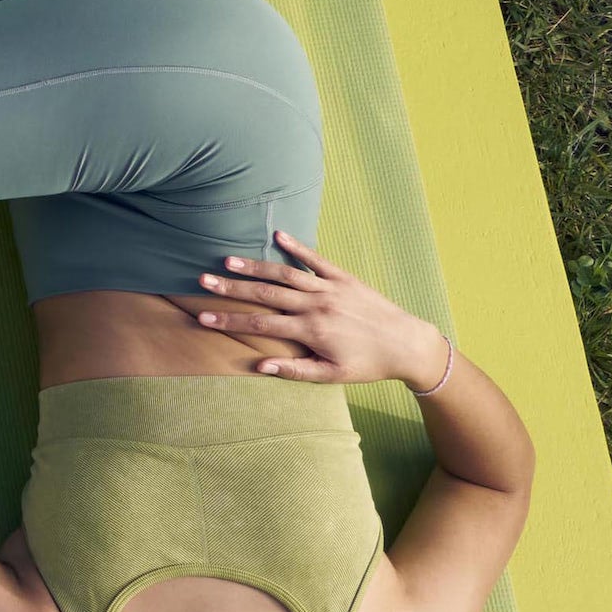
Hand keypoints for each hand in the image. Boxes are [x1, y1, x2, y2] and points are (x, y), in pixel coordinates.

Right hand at [195, 231, 454, 388]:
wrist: (408, 345)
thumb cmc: (369, 365)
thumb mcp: (333, 375)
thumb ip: (295, 369)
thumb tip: (260, 365)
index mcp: (312, 331)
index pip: (262, 325)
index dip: (230, 321)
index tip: (203, 318)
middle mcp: (318, 306)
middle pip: (267, 295)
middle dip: (232, 288)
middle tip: (203, 281)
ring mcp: (331, 289)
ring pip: (286, 275)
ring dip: (255, 267)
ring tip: (227, 261)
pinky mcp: (345, 278)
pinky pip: (317, 260)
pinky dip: (297, 247)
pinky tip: (278, 236)